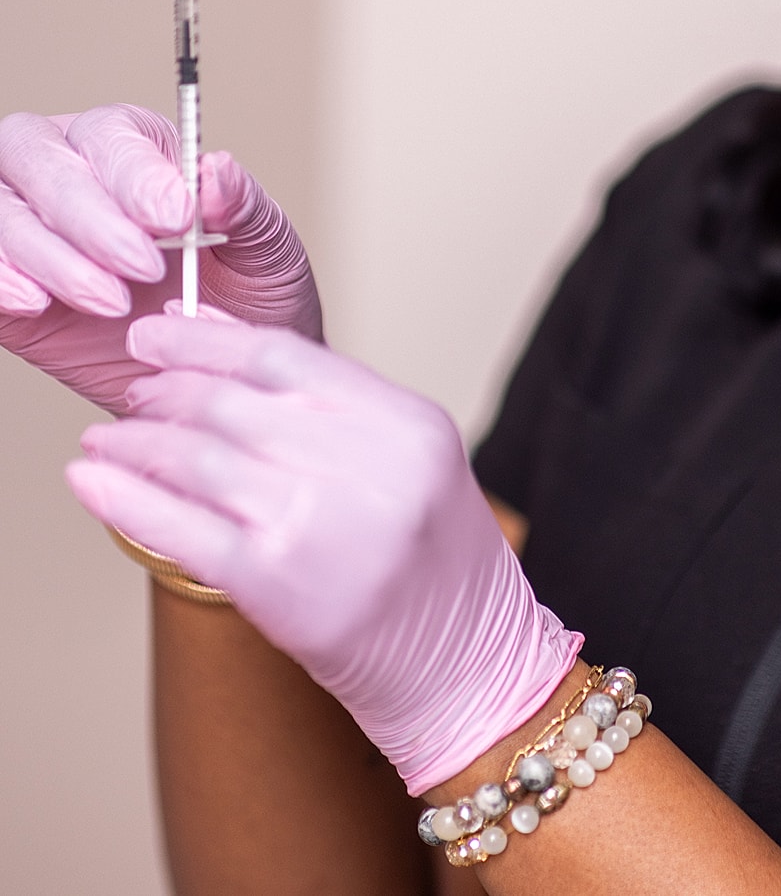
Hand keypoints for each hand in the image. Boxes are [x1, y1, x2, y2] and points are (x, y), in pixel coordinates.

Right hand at [0, 105, 320, 412]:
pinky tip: (37, 302)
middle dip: (87, 214)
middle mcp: (67, 170)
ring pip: (1, 209)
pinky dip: (1, 276)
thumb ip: (243, 206)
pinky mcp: (4, 279)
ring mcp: (27, 224)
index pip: (111, 134)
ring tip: (109, 301)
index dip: (135, 174)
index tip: (176, 217)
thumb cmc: (244, 296)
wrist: (214, 370)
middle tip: (143, 268)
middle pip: (37, 155)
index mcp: (134, 145)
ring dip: (48, 253)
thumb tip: (217, 169)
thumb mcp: (266, 251)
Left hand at [66, 313, 582, 793]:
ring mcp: (317, 522)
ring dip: (136, 441)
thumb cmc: (440, 565)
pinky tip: (90, 477)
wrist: (471, 665)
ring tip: (109, 436)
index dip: (208, 339)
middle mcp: (366, 464)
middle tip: (135, 389)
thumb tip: (229, 362)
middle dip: (167, 390)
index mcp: (406, 423)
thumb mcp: (414, 461)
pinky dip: (123, 498)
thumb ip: (337, 411)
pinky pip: (179, 527)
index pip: (286, 355)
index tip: (161, 333)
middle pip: (234, 402)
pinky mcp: (274, 584)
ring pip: (199, 458)